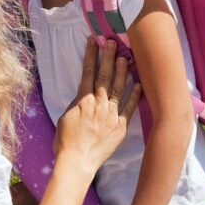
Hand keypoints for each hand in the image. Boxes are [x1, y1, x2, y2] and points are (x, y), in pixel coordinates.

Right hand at [54, 38, 140, 174]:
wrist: (76, 162)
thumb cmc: (65, 141)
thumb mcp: (65, 116)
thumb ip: (77, 102)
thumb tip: (84, 92)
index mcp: (83, 101)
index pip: (88, 72)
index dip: (91, 55)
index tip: (94, 41)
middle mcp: (98, 105)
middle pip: (105, 76)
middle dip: (108, 57)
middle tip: (112, 42)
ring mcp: (111, 115)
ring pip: (118, 89)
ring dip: (122, 72)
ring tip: (126, 57)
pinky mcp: (120, 127)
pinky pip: (129, 108)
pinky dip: (134, 96)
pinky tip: (139, 84)